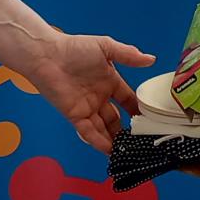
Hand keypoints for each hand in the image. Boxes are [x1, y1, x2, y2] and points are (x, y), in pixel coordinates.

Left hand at [17, 29, 155, 152]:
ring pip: (104, 129)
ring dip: (114, 140)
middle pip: (117, 119)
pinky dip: (99, 141)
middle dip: (127, 131)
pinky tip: (110, 150)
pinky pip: (89, 132)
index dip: (138, 110)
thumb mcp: (106, 47)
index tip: (152, 121)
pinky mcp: (74, 115)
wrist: (47, 56)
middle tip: (140, 142)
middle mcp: (100, 98)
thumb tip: (151, 59)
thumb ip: (128, 55)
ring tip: (128, 152)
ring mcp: (87, 108)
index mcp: (110, 82)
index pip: (128, 100)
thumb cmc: (75, 48)